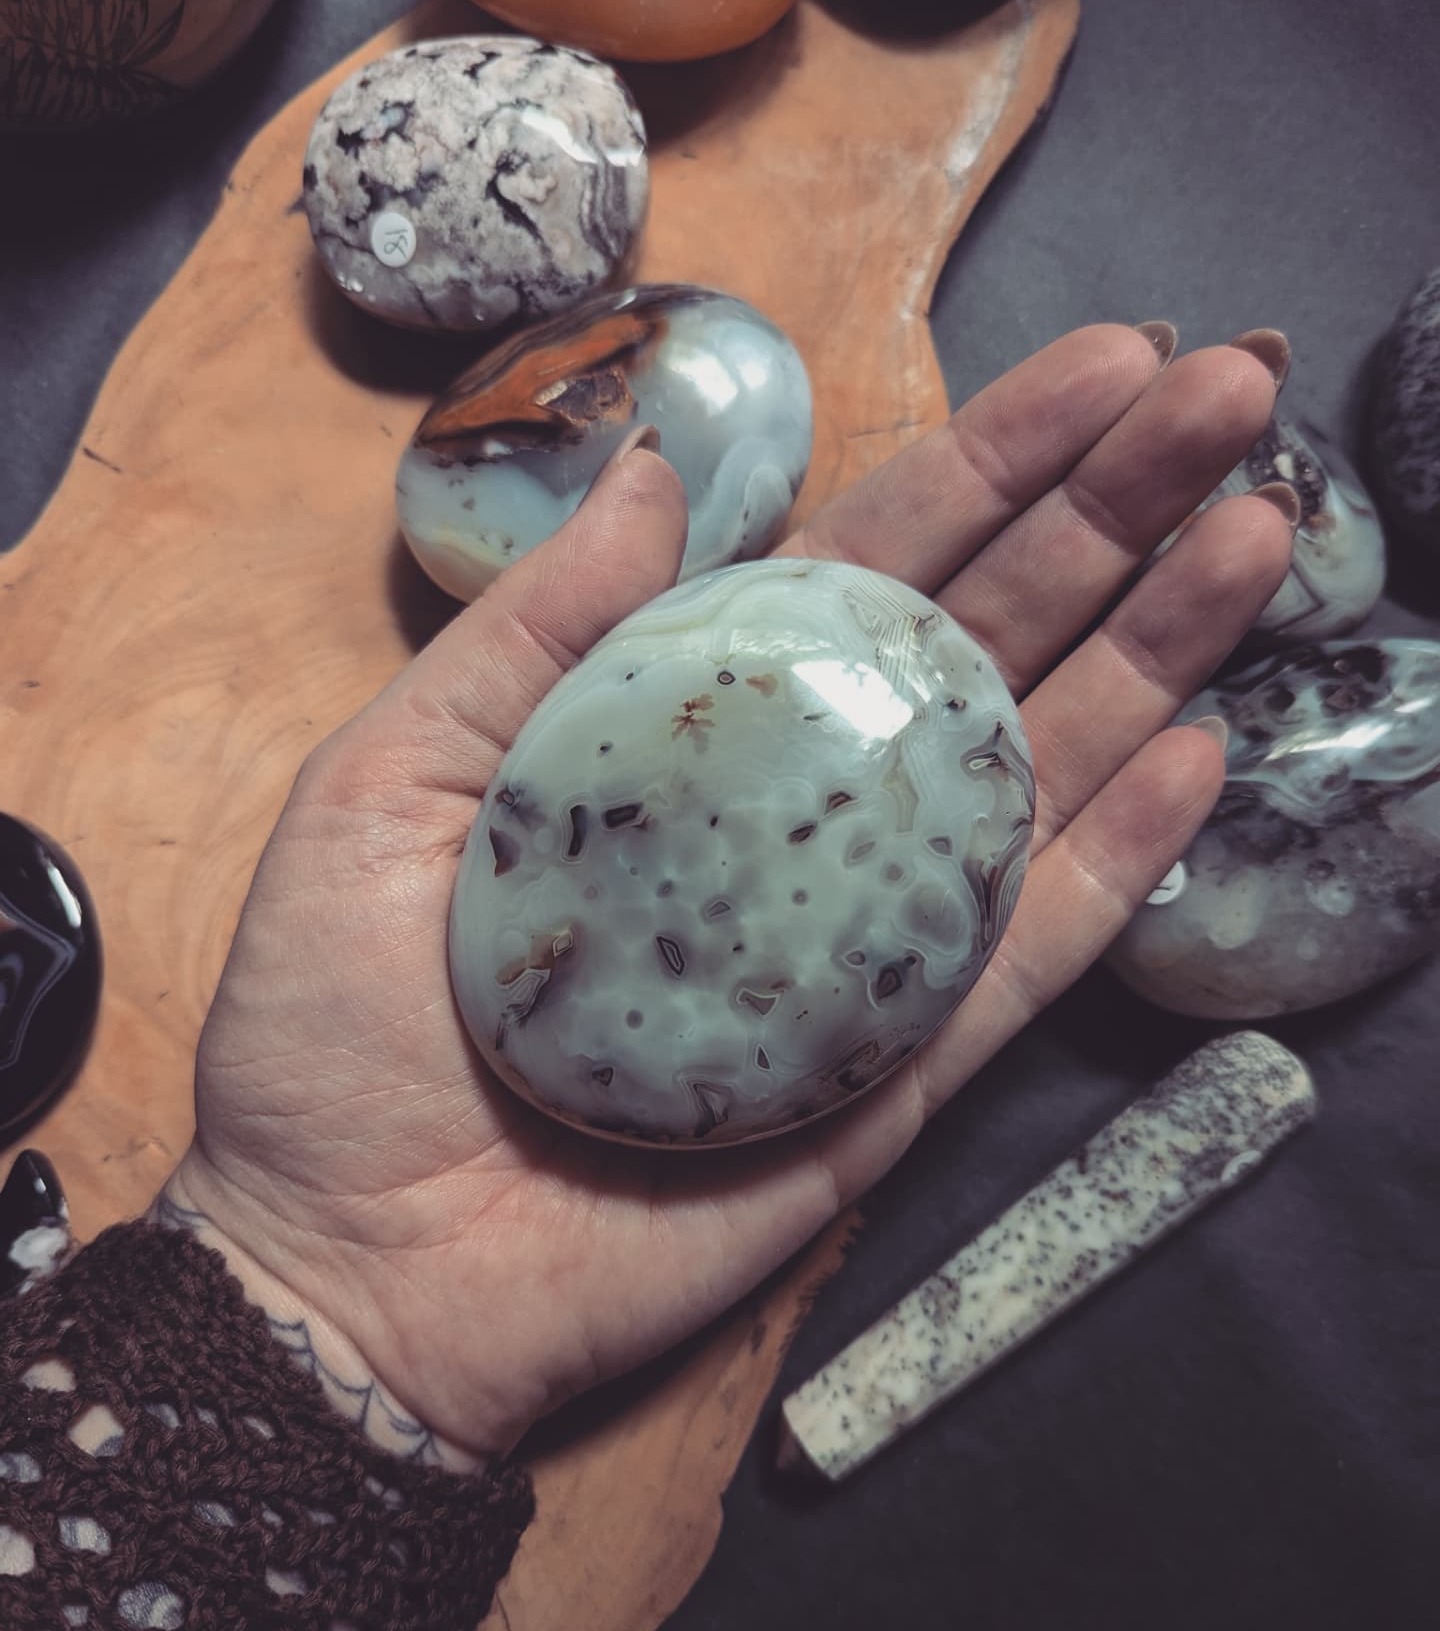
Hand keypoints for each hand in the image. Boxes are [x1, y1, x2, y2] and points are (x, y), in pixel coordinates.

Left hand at [158, 326, 1290, 1465]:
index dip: (985, 464)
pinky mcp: (889, 1075)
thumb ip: (532, 633)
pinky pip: (1023, 960)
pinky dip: (1115, 864)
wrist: (349, 1264)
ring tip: (1252, 538)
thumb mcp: (391, 784)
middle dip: (1111, 518)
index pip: (862, 569)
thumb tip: (663, 472)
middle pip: (978, 646)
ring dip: (1149, 655)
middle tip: (1231, 405)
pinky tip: (1193, 755)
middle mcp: (794, 820)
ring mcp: (859, 946)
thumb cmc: (338, 1021)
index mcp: (683, 731)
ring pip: (1032, 779)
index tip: (1104, 366)